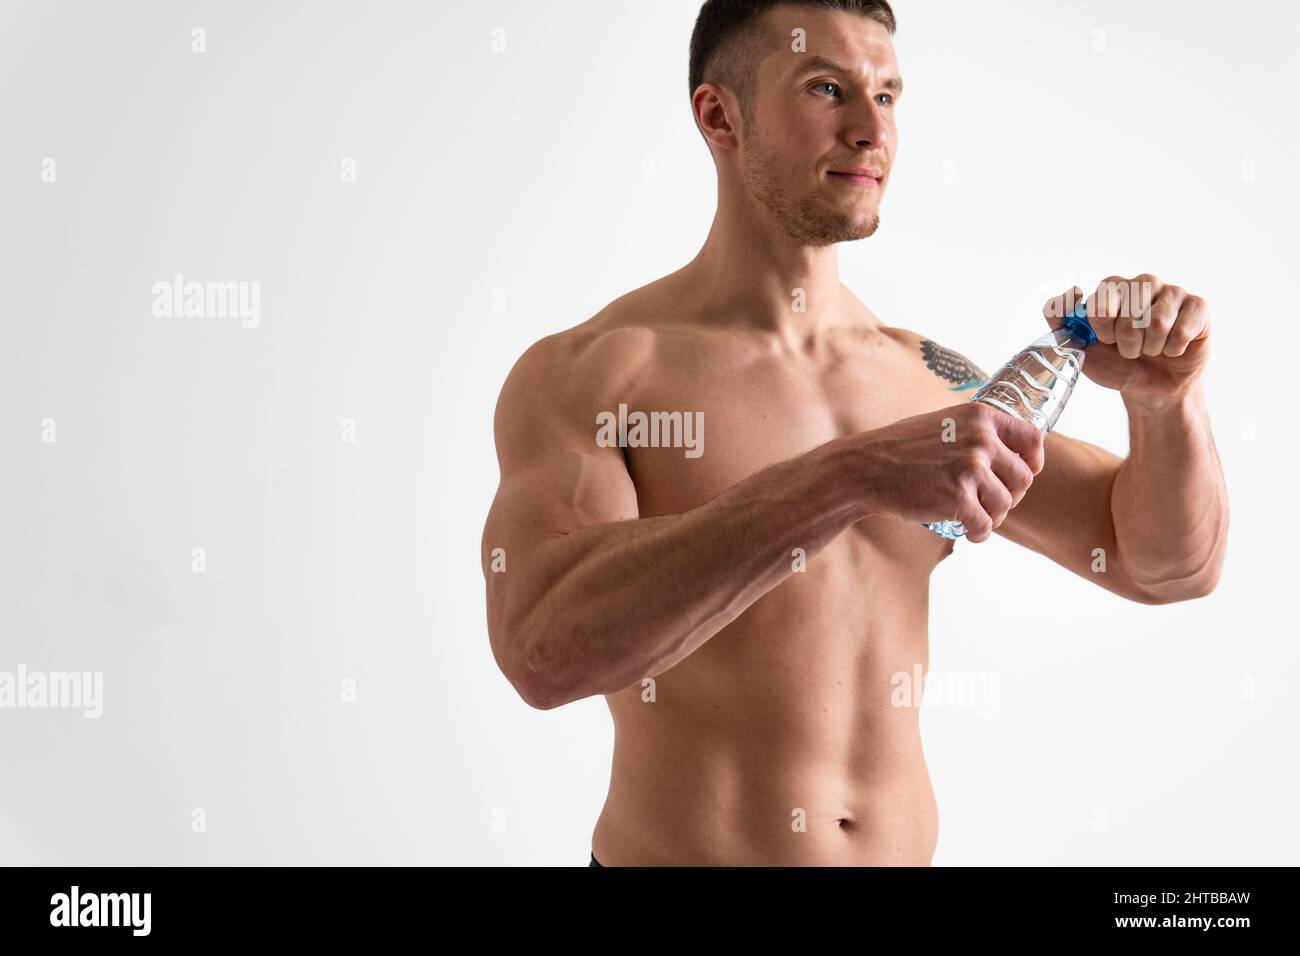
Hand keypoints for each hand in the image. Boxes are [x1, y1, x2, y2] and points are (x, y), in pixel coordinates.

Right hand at [856, 402, 1043, 542]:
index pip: (1032, 439)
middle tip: (989, 503)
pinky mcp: (958, 499)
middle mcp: (980, 439)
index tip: (1024, 473)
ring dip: (992, 516)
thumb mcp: (945, 423)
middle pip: (1023, 477)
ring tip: (973, 517)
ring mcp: (970, 469)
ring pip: (1006, 504)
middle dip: (1010, 495)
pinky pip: (985, 525)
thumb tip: (1012, 454)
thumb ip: (977, 433)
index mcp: (981, 416)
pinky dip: (979, 533)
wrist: (865, 468)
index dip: (1033, 461)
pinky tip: (967, 532)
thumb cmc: (901, 448)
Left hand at [1044, 276, 1209, 403]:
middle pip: (1131, 311)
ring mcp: (1173, 291)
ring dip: (1151, 347)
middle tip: (1130, 350)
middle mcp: (1143, 283)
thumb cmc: (1114, 363)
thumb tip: (1074, 292)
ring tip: (1151, 350)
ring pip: (1158, 321)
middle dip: (1127, 342)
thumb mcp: (1078, 345)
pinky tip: (1173, 349)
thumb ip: (1060, 318)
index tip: (1106, 340)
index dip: (1103, 328)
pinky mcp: (1198, 306)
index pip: (1102, 299)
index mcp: (1113, 287)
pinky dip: (1174, 349)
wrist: (1150, 388)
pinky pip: (1183, 328)